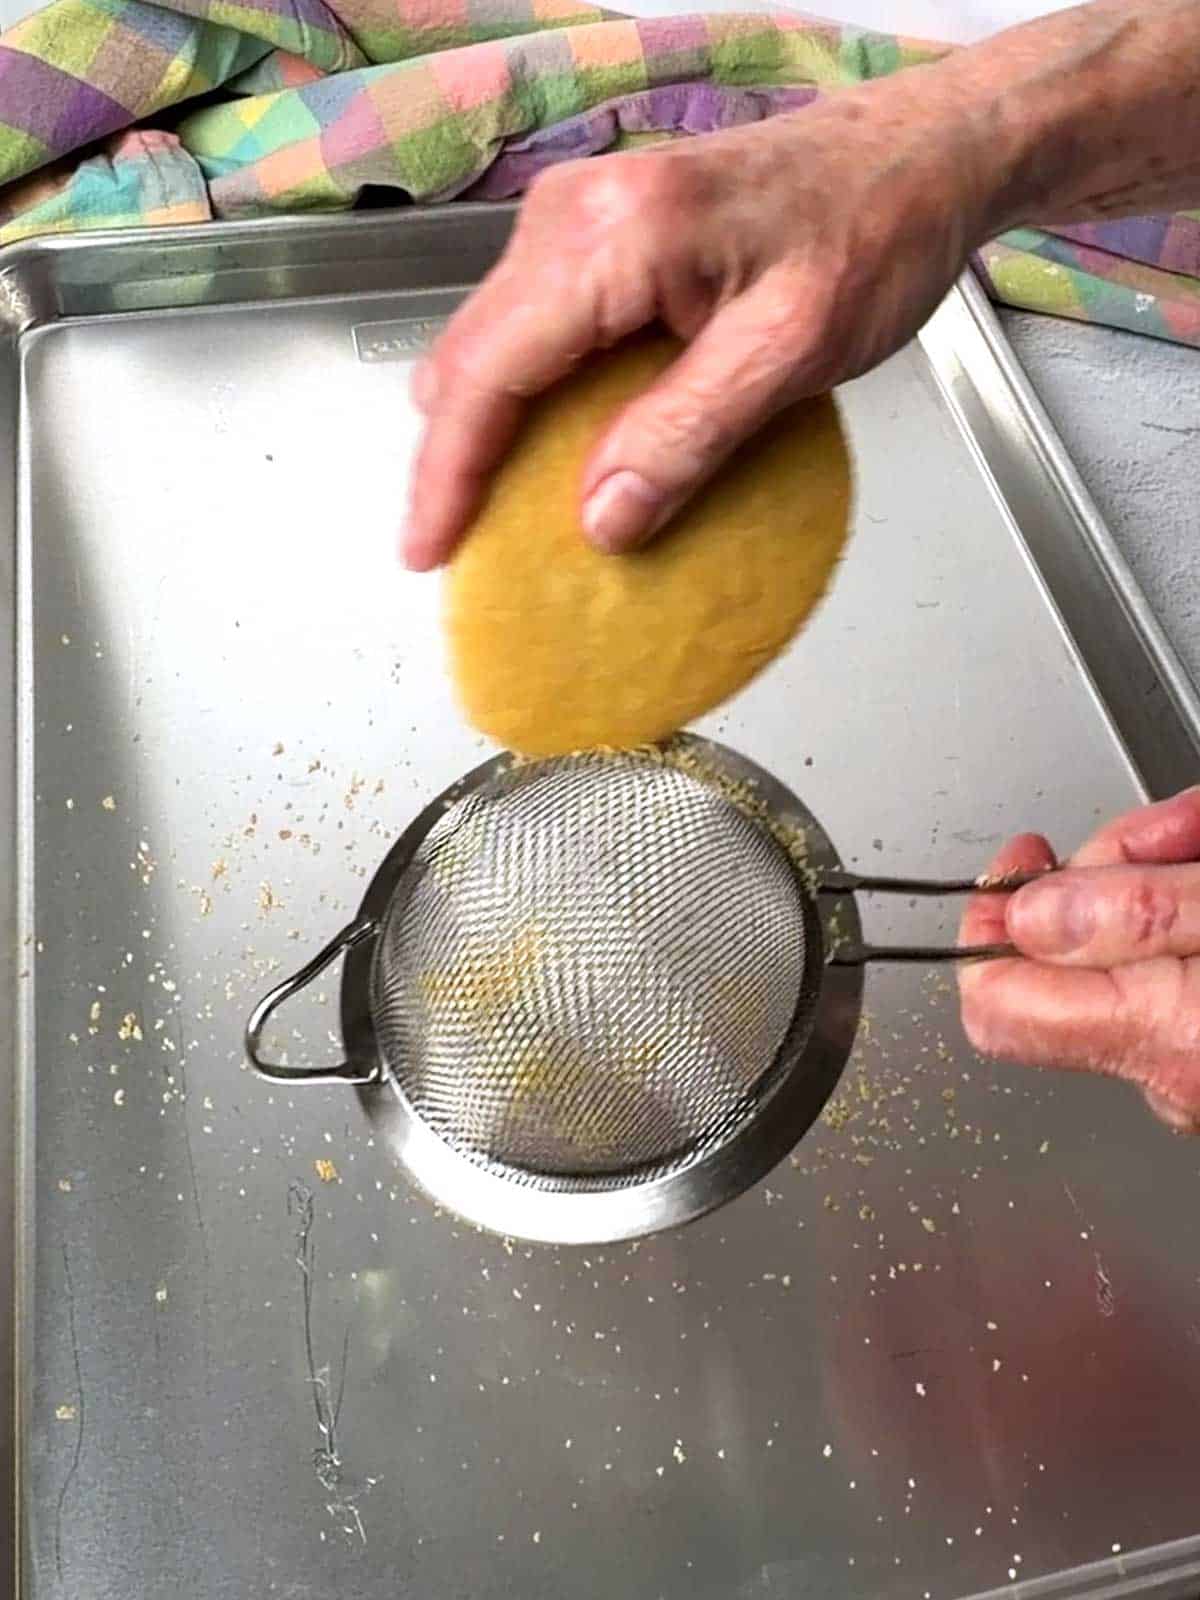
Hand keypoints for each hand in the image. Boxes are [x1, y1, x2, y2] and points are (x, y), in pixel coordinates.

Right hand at [402, 72, 994, 569]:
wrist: (922, 153)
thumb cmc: (873, 233)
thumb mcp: (790, 352)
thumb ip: (690, 435)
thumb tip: (601, 521)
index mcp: (613, 236)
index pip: (489, 370)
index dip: (449, 472)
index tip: (429, 549)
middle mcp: (575, 214)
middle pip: (469, 354)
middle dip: (451, 457)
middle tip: (453, 546)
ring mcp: (582, 217)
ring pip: (493, 342)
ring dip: (486, 430)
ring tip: (491, 512)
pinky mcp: (603, 234)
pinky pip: (534, 328)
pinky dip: (527, 397)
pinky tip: (548, 450)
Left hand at [959, 787, 1199, 1131]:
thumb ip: (1137, 910)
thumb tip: (1027, 918)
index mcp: (1168, 1035)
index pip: (997, 1001)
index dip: (991, 919)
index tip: (1021, 860)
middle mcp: (1173, 1072)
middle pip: (1067, 956)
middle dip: (1107, 871)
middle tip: (1167, 829)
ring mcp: (1194, 1066)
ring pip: (1122, 953)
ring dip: (1155, 877)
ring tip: (1198, 835)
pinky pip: (1168, 974)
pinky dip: (1183, 914)